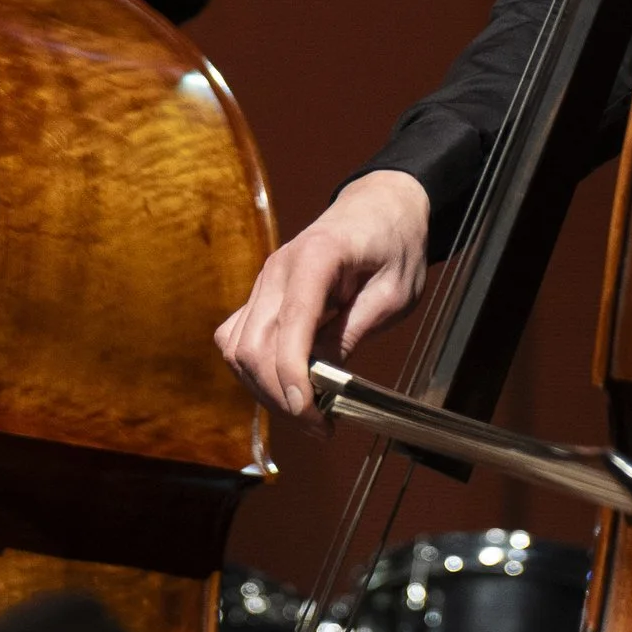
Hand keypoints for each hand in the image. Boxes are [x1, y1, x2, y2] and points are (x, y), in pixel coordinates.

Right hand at [215, 169, 432, 421]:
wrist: (381, 205)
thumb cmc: (394, 243)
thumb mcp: (394, 292)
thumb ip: (354, 332)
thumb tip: (321, 380)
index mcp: (315, 258)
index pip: (289, 327)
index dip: (291, 377)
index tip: (310, 415)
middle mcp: (277, 269)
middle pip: (253, 346)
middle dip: (280, 396)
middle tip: (319, 426)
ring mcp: (264, 281)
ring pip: (237, 348)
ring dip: (264, 389)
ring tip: (305, 412)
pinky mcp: (261, 294)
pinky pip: (236, 338)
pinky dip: (252, 369)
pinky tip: (284, 385)